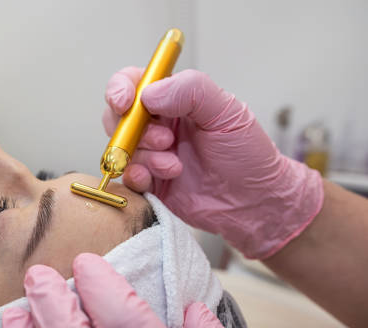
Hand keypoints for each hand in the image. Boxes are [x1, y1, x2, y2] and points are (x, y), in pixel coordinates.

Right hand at [103, 68, 322, 258]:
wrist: (254, 201)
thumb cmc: (247, 154)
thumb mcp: (226, 111)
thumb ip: (191, 90)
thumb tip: (149, 93)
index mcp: (174, 99)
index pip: (133, 82)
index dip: (121, 89)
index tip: (125, 102)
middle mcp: (158, 125)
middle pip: (118, 117)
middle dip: (133, 129)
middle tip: (165, 140)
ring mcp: (151, 154)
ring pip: (121, 148)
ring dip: (145, 156)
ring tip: (174, 165)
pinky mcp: (149, 182)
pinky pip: (126, 177)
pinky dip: (138, 176)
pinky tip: (163, 177)